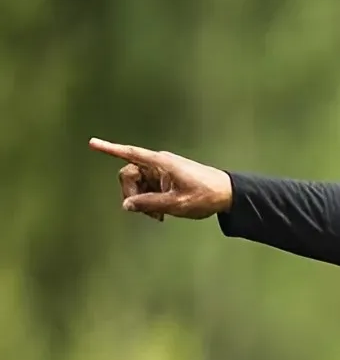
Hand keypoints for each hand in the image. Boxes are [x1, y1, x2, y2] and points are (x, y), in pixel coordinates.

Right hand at [89, 138, 233, 220]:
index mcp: (161, 163)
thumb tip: (126, 204)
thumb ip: (149, 204)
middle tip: (146, 213)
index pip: (131, 154)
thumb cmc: (205, 195)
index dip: (110, 149)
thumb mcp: (176, 203)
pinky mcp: (166, 180)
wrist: (228, 194)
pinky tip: (161, 214)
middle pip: (129, 175)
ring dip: (141, 201)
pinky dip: (149, 201)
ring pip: (137, 185)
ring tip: (158, 216)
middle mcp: (159, 164)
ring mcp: (162, 172)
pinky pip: (148, 189)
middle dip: (131, 194)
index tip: (92, 143)